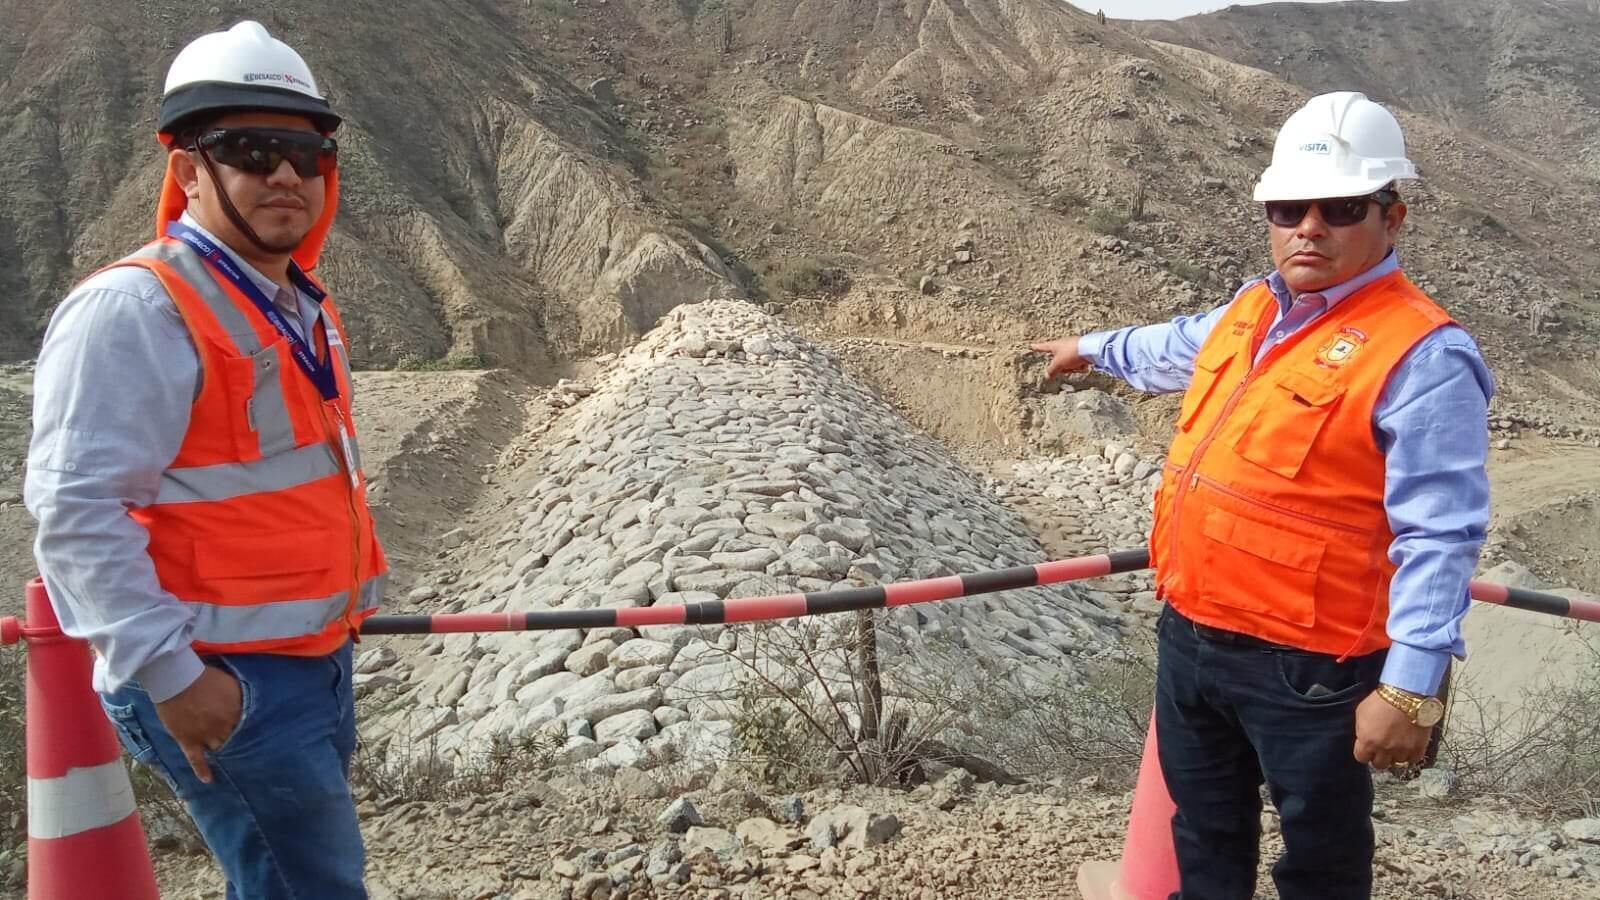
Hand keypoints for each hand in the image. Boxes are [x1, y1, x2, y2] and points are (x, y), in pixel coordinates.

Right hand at [153, 666, 241, 783]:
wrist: (177, 680)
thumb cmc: (205, 678)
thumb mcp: (231, 684)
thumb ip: (241, 697)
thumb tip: (250, 704)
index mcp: (235, 713)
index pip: (246, 726)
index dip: (248, 728)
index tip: (256, 733)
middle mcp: (222, 728)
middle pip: (233, 738)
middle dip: (235, 739)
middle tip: (240, 744)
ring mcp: (204, 736)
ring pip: (218, 748)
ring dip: (222, 749)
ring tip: (227, 755)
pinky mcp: (188, 740)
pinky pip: (196, 760)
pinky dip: (201, 770)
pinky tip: (208, 780)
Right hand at [1029, 337, 1089, 377]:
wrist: (1090, 349)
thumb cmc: (1071, 353)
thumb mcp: (1058, 364)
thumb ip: (1051, 371)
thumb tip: (1048, 375)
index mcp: (1055, 345)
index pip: (1043, 347)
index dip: (1037, 347)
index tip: (1032, 346)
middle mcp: (1063, 345)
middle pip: (1058, 360)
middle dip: (1062, 367)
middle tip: (1065, 368)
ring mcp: (1073, 348)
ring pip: (1068, 363)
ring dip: (1072, 367)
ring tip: (1077, 366)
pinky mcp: (1082, 351)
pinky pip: (1078, 362)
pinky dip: (1080, 366)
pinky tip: (1084, 365)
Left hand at [1353, 690, 1430, 770]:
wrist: (1406, 694)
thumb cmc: (1381, 700)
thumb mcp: (1361, 713)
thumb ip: (1361, 731)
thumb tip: (1363, 740)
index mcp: (1367, 741)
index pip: (1361, 758)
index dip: (1364, 753)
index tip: (1368, 749)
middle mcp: (1384, 749)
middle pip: (1379, 764)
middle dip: (1379, 756)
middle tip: (1382, 747)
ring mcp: (1402, 750)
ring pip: (1396, 762)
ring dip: (1396, 754)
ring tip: (1397, 743)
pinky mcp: (1418, 748)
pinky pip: (1412, 759)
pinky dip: (1410, 754)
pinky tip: (1408, 745)